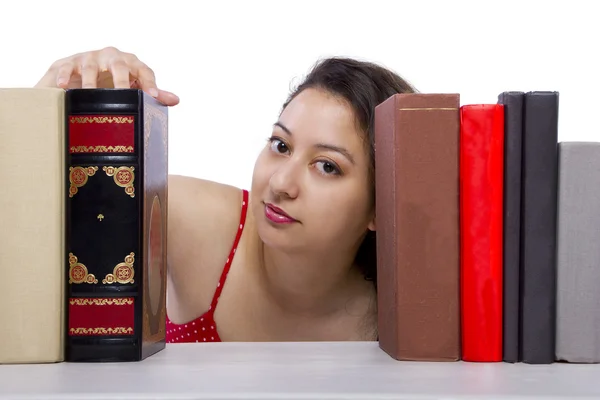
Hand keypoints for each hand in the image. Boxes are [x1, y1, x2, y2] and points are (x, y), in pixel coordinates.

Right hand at [35, 46, 179, 105]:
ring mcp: (90, 58)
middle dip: (121, 79)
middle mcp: (111, 57)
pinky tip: (65, 87)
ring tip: (89, 93)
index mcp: (130, 64)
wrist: (79, 72)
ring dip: (90, 81)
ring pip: (91, 67)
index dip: (149, 83)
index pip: (144, 70)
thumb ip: (152, 93)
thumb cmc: (110, 80)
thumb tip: (175, 100)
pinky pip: (67, 67)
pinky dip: (65, 77)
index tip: (153, 96)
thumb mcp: (132, 86)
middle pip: (118, 65)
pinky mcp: (71, 62)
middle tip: (123, 93)